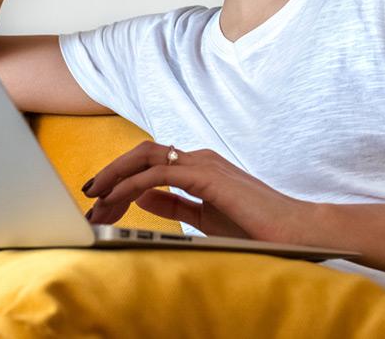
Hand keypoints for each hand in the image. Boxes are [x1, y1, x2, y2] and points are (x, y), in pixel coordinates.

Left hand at [82, 141, 313, 244]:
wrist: (297, 231)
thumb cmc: (257, 226)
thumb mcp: (204, 217)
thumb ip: (173, 204)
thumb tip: (139, 195)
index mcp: (198, 167)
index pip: (148, 164)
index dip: (120, 180)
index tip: (99, 202)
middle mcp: (198, 158)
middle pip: (141, 154)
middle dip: (110, 173)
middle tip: (87, 197)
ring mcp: (203, 163)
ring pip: (145, 158)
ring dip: (115, 178)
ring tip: (94, 200)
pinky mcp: (207, 176)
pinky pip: (160, 175)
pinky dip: (132, 184)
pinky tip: (117, 199)